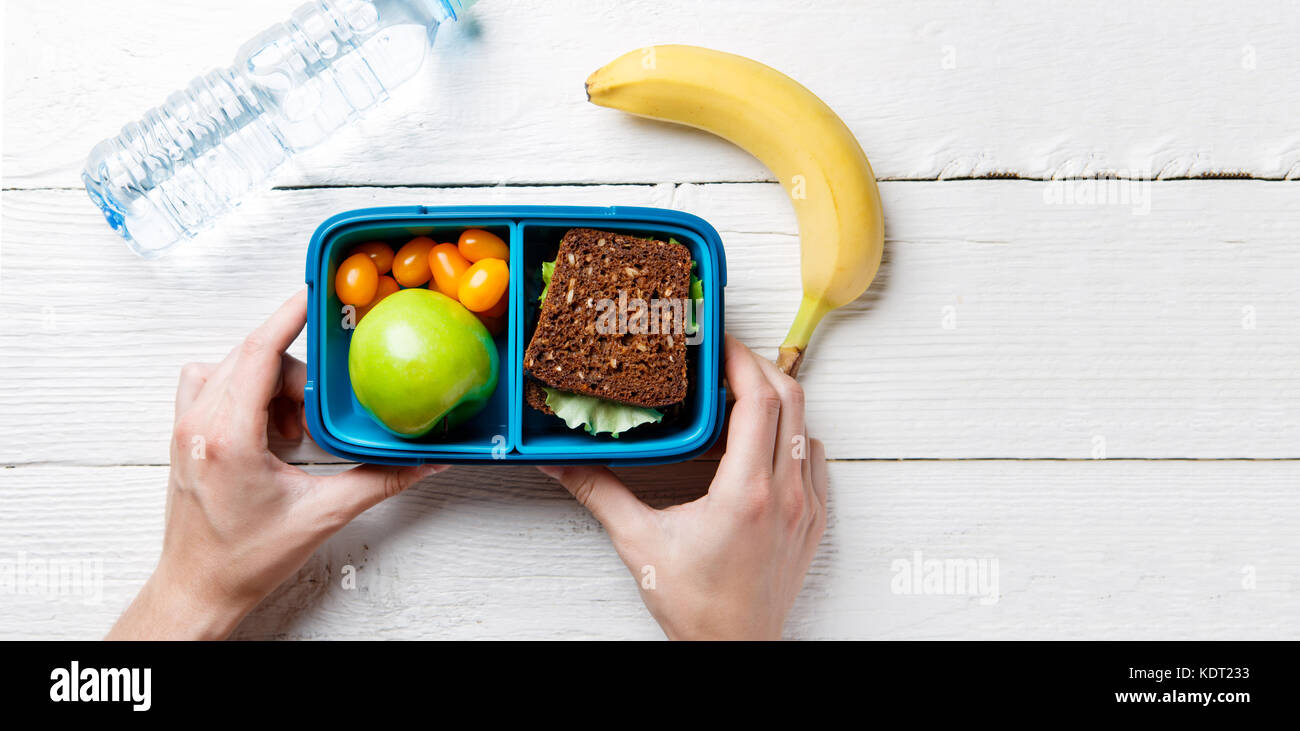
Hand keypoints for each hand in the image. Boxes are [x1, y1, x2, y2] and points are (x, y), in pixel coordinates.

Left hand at [108, 290, 443, 639]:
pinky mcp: (184, 434)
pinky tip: (268, 427)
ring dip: (269, 382)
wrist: (199, 587)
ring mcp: (186, 428)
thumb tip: (423, 460)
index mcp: (229, 438)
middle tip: (321, 411)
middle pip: (252, 358)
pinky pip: (211, 384)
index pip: (260, 353)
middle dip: (296, 374)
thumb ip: (380, 481)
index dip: (289, 317)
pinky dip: (244, 390)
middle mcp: (200, 425)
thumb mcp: (322, 516)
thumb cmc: (245, 559)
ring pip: (230, 367)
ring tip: (293, 428)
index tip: (313, 294)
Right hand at [539, 334, 826, 639]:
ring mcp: (807, 507)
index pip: (759, 400)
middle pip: (792, 399)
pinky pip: (814, 459)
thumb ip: (600, 493)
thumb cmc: (694, 606)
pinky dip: (793, 435)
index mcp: (747, 493)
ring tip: (740, 392)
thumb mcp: (639, 544)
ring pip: (806, 427)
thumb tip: (561, 462)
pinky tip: (763, 441)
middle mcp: (786, 494)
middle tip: (723, 357)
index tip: (717, 342)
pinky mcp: (815, 521)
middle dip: (758, 366)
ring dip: (779, 400)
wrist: (735, 650)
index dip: (740, 359)